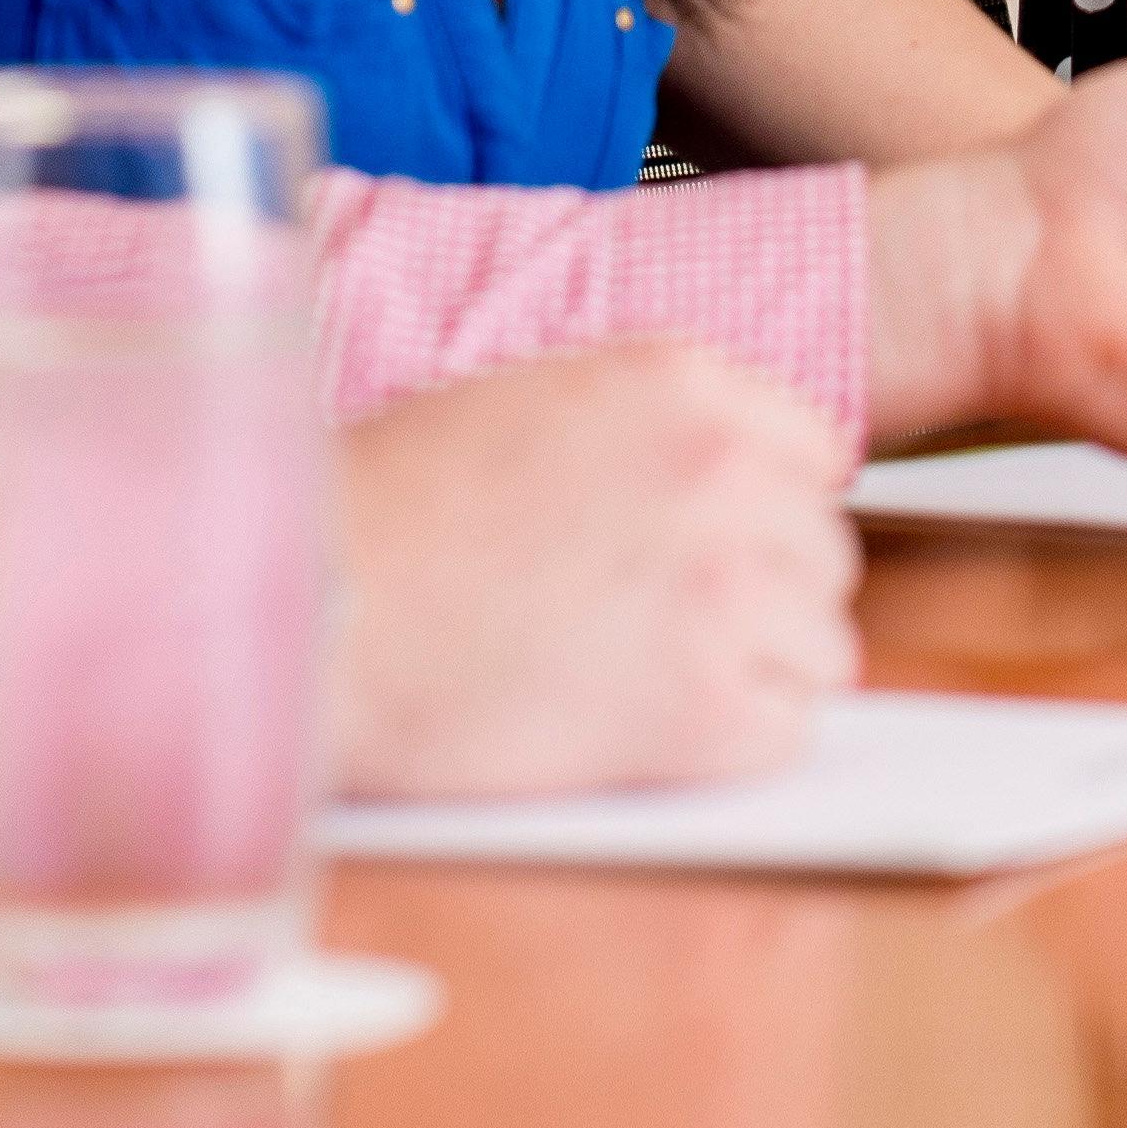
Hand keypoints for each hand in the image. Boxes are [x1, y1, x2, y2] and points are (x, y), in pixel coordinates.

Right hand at [322, 343, 855, 799]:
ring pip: (823, 648)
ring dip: (751, 674)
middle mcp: (724, 469)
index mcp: (682, 381)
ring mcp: (726, 586)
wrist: (303, 621)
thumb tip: (734, 479)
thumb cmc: (380, 518)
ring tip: (639, 681)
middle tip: (654, 630)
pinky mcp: (706, 703)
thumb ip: (646, 428)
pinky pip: (786, 731)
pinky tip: (636, 731)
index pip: (816, 455)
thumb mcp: (528, 404)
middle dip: (760, 599)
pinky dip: (726, 746)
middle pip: (824, 555)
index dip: (761, 513)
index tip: (703, 552)